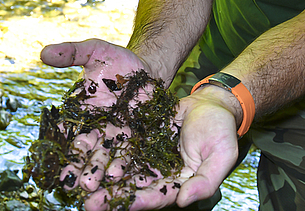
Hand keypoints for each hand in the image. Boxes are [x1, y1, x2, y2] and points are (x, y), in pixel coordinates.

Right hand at [40, 39, 153, 202]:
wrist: (149, 67)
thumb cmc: (117, 59)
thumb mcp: (94, 51)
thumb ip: (71, 53)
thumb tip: (44, 52)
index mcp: (80, 112)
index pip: (66, 132)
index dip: (59, 147)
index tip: (52, 163)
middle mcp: (96, 128)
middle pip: (85, 151)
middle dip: (78, 167)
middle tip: (73, 184)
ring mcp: (117, 136)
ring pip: (107, 157)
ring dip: (100, 173)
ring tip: (94, 188)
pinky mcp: (138, 138)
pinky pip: (132, 155)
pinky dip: (126, 168)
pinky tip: (121, 181)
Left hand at [86, 86, 239, 209]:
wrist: (210, 103)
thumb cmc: (220, 130)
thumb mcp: (221, 155)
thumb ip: (205, 180)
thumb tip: (184, 201)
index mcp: (181, 184)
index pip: (158, 197)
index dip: (140, 201)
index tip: (122, 204)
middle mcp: (161, 175)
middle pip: (134, 188)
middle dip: (112, 197)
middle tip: (90, 203)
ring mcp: (149, 158)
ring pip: (123, 171)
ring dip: (103, 179)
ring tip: (82, 186)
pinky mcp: (141, 141)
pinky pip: (122, 148)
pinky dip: (106, 154)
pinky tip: (88, 157)